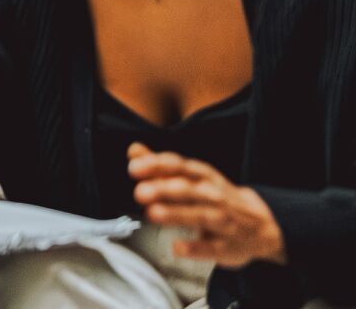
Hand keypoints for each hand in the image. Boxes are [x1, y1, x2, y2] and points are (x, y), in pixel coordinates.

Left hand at [129, 145, 286, 266]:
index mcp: (203, 177)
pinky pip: (213, 248)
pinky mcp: (227, 247)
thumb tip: (133, 150)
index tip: (133, 168)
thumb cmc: (216, 197)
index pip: (180, 166)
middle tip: (140, 192)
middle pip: (189, 189)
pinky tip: (177, 248)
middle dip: (164, 189)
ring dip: (177, 214)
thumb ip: (161, 166)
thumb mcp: (192, 178)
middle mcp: (214, 196)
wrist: (263, 225)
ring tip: (153, 213)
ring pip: (201, 215)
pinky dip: (196, 248)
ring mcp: (223, 222)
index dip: (157, 165)